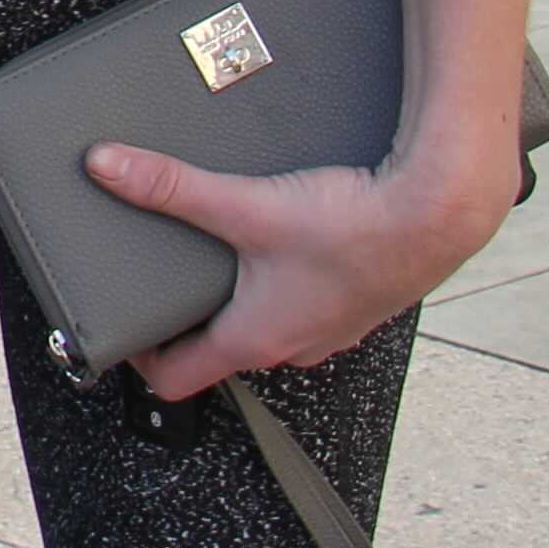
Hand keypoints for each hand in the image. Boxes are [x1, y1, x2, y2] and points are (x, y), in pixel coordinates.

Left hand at [80, 140, 516, 402]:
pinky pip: (304, 307)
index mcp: (254, 339)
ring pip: (264, 328)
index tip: (120, 328)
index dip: (138, 357)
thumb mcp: (248, 205)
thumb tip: (108, 168)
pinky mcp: (355, 306)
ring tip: (218, 258)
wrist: (440, 215)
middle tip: (162, 282)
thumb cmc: (356, 226)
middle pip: (218, 352)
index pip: (175, 380)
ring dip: (237, 302)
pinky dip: (281, 286)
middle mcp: (291, 346)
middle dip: (186, 321)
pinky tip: (283, 246)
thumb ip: (172, 187)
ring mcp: (328, 330)